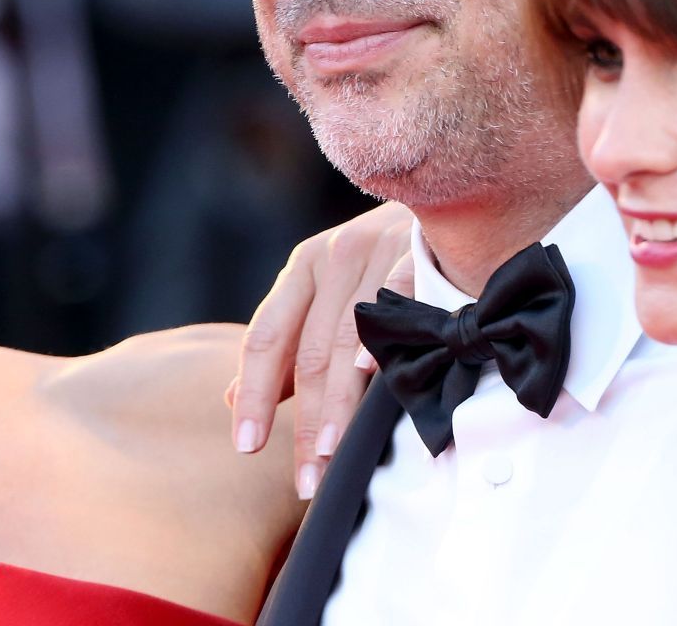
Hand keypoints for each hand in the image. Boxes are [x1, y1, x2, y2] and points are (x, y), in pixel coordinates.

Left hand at [229, 203, 414, 498]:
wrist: (446, 200)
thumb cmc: (381, 264)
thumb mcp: (327, 295)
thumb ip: (286, 349)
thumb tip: (230, 400)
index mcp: (302, 268)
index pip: (265, 339)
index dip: (252, 395)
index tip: (246, 447)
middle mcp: (331, 256)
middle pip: (308, 352)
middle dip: (305, 421)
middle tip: (306, 476)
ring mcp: (374, 250)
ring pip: (347, 338)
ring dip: (339, 402)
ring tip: (332, 453)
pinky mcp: (417, 250)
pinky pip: (395, 298)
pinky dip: (382, 335)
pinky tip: (373, 373)